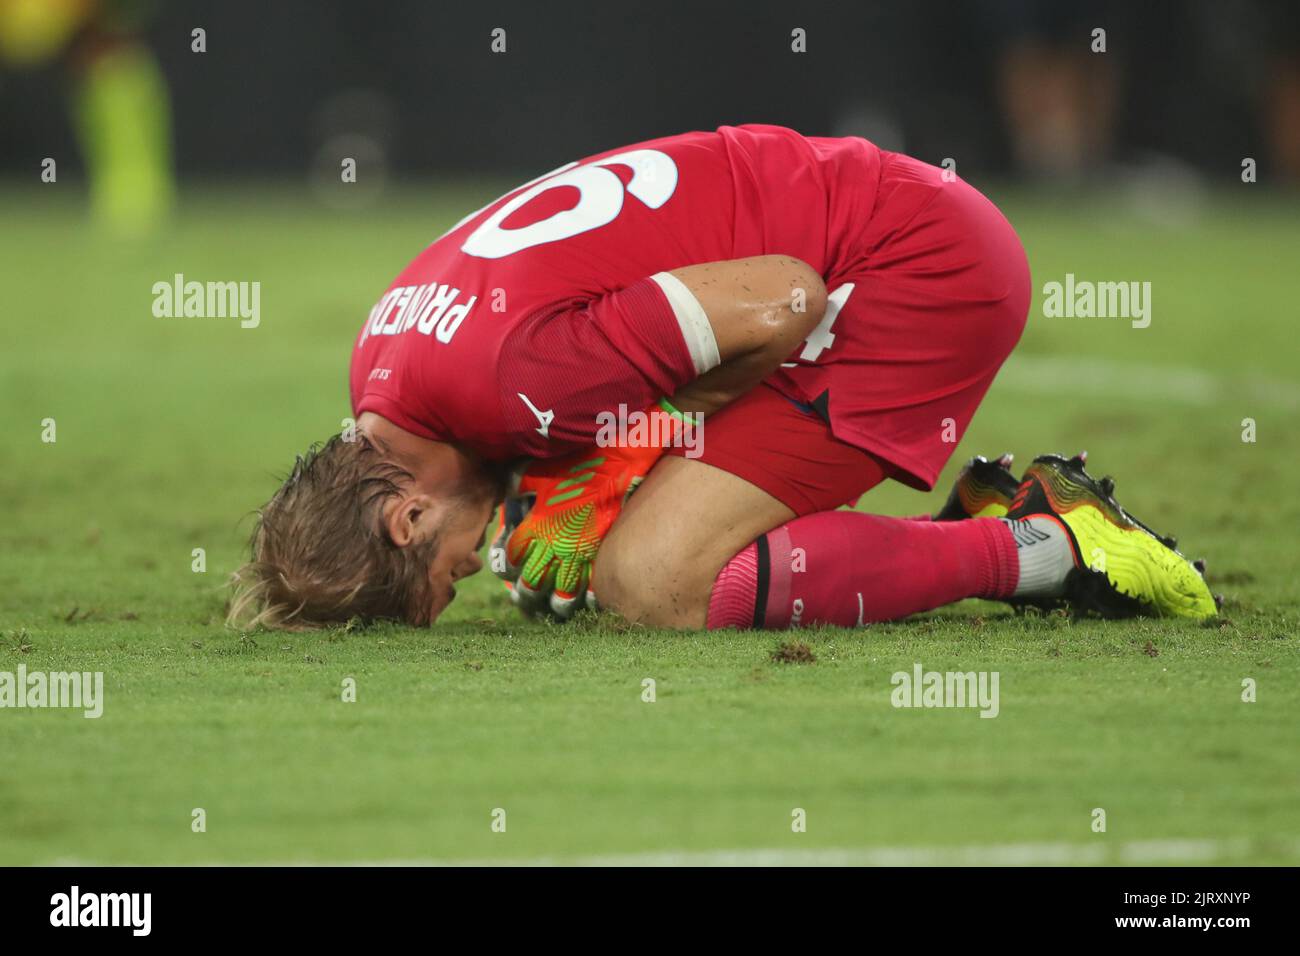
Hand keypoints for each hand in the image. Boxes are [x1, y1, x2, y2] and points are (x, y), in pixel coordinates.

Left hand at [489, 403, 686, 618]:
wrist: (619, 463)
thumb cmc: (578, 463)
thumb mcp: (540, 470)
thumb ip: (519, 484)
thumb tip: (507, 492)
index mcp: (537, 525)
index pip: (514, 556)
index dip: (509, 563)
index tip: (509, 566)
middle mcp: (556, 546)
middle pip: (534, 582)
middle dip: (526, 592)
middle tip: (523, 596)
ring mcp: (582, 554)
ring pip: (563, 593)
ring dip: (555, 603)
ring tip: (552, 607)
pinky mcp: (604, 554)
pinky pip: (593, 587)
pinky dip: (587, 599)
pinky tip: (585, 603)